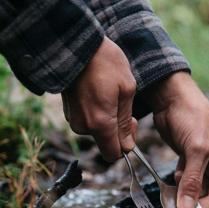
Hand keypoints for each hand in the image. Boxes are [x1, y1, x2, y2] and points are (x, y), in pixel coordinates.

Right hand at [61, 37, 136, 160]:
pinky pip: (88, 122)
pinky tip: (98, 94)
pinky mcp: (70, 112)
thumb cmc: (106, 63)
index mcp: (100, 123)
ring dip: (107, 120)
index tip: (131, 125)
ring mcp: (74, 120)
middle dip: (118, 130)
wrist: (75, 45)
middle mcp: (84, 127)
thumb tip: (127, 148)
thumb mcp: (126, 89)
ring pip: (97, 132)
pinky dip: (96, 114)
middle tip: (122, 105)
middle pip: (106, 142)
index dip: (126, 145)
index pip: (113, 154)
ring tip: (109, 95)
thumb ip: (126, 122)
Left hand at [149, 72, 208, 207]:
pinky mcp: (190, 159)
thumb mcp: (196, 149)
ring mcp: (205, 162)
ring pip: (198, 188)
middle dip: (199, 204)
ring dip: (187, 195)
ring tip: (176, 201)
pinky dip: (180, 184)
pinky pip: (187, 179)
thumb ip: (192, 180)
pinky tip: (174, 181)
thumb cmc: (192, 116)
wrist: (172, 99)